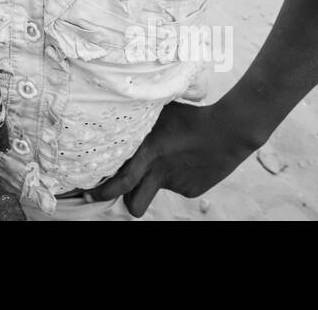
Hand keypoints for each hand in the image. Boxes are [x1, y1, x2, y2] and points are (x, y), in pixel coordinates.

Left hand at [87, 101, 258, 215]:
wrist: (229, 131)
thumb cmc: (191, 115)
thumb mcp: (160, 112)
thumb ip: (139, 120)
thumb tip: (118, 114)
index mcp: (149, 153)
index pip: (119, 181)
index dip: (101, 190)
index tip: (88, 192)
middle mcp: (160, 173)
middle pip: (134, 204)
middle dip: (124, 202)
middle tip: (116, 192)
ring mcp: (177, 185)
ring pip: (156, 191)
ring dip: (152, 184)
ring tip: (163, 162)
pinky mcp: (192, 190)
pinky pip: (177, 186)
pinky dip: (177, 176)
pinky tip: (186, 159)